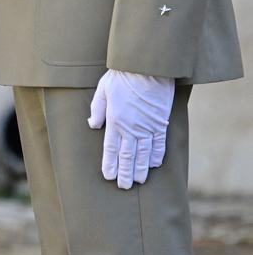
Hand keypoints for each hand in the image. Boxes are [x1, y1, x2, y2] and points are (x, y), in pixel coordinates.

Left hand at [88, 69, 174, 189]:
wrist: (147, 68)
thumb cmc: (122, 76)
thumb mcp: (103, 90)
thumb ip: (97, 109)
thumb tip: (93, 124)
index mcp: (115, 120)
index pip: (111, 148)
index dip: (110, 164)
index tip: (108, 176)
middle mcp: (132, 128)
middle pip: (128, 156)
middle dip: (125, 173)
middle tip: (124, 186)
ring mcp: (148, 127)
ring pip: (144, 154)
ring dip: (141, 169)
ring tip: (138, 181)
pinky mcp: (161, 123)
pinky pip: (159, 144)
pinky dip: (156, 157)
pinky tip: (154, 165)